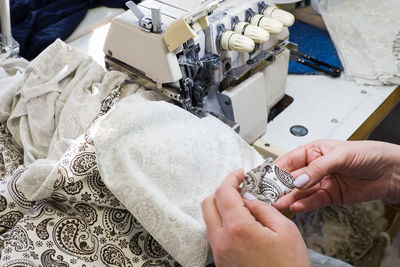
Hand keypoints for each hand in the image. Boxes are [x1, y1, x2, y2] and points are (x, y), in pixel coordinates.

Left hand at [201, 169, 310, 266]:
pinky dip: (223, 222)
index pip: (224, 193)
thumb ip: (262, 207)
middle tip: (241, 188)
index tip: (240, 174)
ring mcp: (219, 253)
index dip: (232, 179)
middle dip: (223, 191)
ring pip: (209, 219)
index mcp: (237, 229)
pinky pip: (215, 233)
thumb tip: (248, 198)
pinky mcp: (221, 261)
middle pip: (208, 204)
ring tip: (244, 206)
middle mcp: (221, 240)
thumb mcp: (285, 229)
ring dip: (222, 206)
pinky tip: (242, 223)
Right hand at [273, 139, 399, 212]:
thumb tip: (298, 180)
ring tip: (279, 204)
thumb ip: (317, 169)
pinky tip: (296, 206)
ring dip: (290, 198)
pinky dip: (304, 204)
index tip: (267, 179)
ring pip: (301, 191)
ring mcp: (322, 182)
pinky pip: (314, 201)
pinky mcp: (330, 196)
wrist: (391, 172)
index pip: (289, 160)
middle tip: (269, 194)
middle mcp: (315, 167)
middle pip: (292, 178)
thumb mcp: (340, 156)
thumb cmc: (369, 154)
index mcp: (313, 151)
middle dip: (280, 186)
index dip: (277, 170)